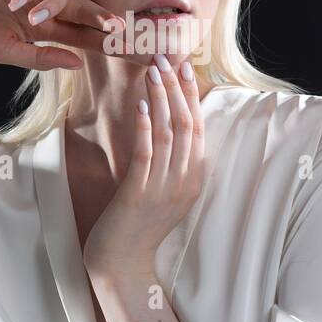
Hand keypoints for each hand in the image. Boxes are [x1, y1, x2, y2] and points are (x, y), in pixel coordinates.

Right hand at [0, 0, 117, 70]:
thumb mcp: (6, 52)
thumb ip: (42, 57)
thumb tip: (79, 63)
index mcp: (41, 31)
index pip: (80, 37)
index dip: (102, 43)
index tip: (125, 51)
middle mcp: (42, 7)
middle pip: (82, 12)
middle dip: (102, 20)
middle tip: (120, 29)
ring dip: (52, 6)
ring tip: (30, 18)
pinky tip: (17, 1)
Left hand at [82, 54, 206, 280]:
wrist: (123, 263)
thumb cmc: (139, 226)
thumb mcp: (164, 192)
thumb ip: (171, 164)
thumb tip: (167, 126)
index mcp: (194, 180)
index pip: (198, 128)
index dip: (192, 96)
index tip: (185, 68)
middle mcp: (184, 182)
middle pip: (187, 126)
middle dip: (177, 89)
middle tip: (167, 58)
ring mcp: (163, 189)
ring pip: (168, 134)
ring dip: (161, 99)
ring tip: (153, 71)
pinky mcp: (139, 194)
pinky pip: (147, 154)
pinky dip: (146, 127)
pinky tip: (141, 105)